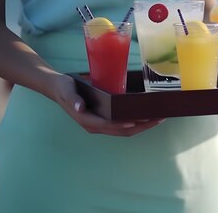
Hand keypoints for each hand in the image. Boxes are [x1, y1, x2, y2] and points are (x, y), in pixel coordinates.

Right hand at [49, 74, 163, 135]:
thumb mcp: (67, 91)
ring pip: (125, 129)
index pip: (110, 125)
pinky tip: (147, 114)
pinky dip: (137, 121)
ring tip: (159, 117)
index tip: (138, 120)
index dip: (124, 124)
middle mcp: (96, 125)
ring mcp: (101, 123)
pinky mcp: (105, 119)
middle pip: (122, 130)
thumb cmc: (63, 88)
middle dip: (142, 126)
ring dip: (142, 125)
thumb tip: (80, 108)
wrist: (57, 88)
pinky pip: (123, 123)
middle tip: (159, 118)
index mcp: (87, 120)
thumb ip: (73, 100)